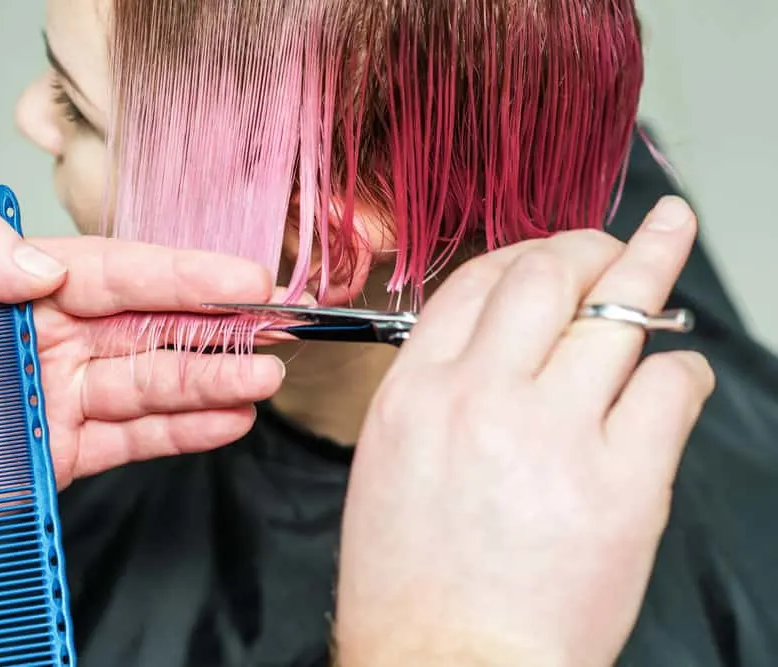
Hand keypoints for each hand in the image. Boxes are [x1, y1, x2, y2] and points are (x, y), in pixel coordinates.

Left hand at [0, 201, 283, 561]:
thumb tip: (53, 270)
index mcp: (21, 287)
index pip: (120, 273)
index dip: (184, 274)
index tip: (243, 276)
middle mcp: (52, 339)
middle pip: (152, 327)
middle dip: (217, 328)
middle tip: (278, 329)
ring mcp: (60, 399)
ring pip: (152, 384)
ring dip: (211, 381)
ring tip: (263, 380)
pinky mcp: (59, 456)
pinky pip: (132, 439)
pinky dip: (181, 430)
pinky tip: (224, 421)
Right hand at [334, 197, 714, 666]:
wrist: (447, 665)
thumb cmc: (411, 584)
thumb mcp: (389, 465)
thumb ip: (438, 394)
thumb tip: (497, 346)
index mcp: (414, 393)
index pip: (474, 282)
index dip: (522, 254)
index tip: (550, 253)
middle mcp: (479, 397)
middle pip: (545, 274)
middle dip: (589, 246)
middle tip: (615, 243)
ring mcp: (552, 433)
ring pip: (616, 312)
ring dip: (649, 269)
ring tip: (670, 233)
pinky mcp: (621, 480)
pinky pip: (669, 385)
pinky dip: (680, 371)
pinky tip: (675, 379)